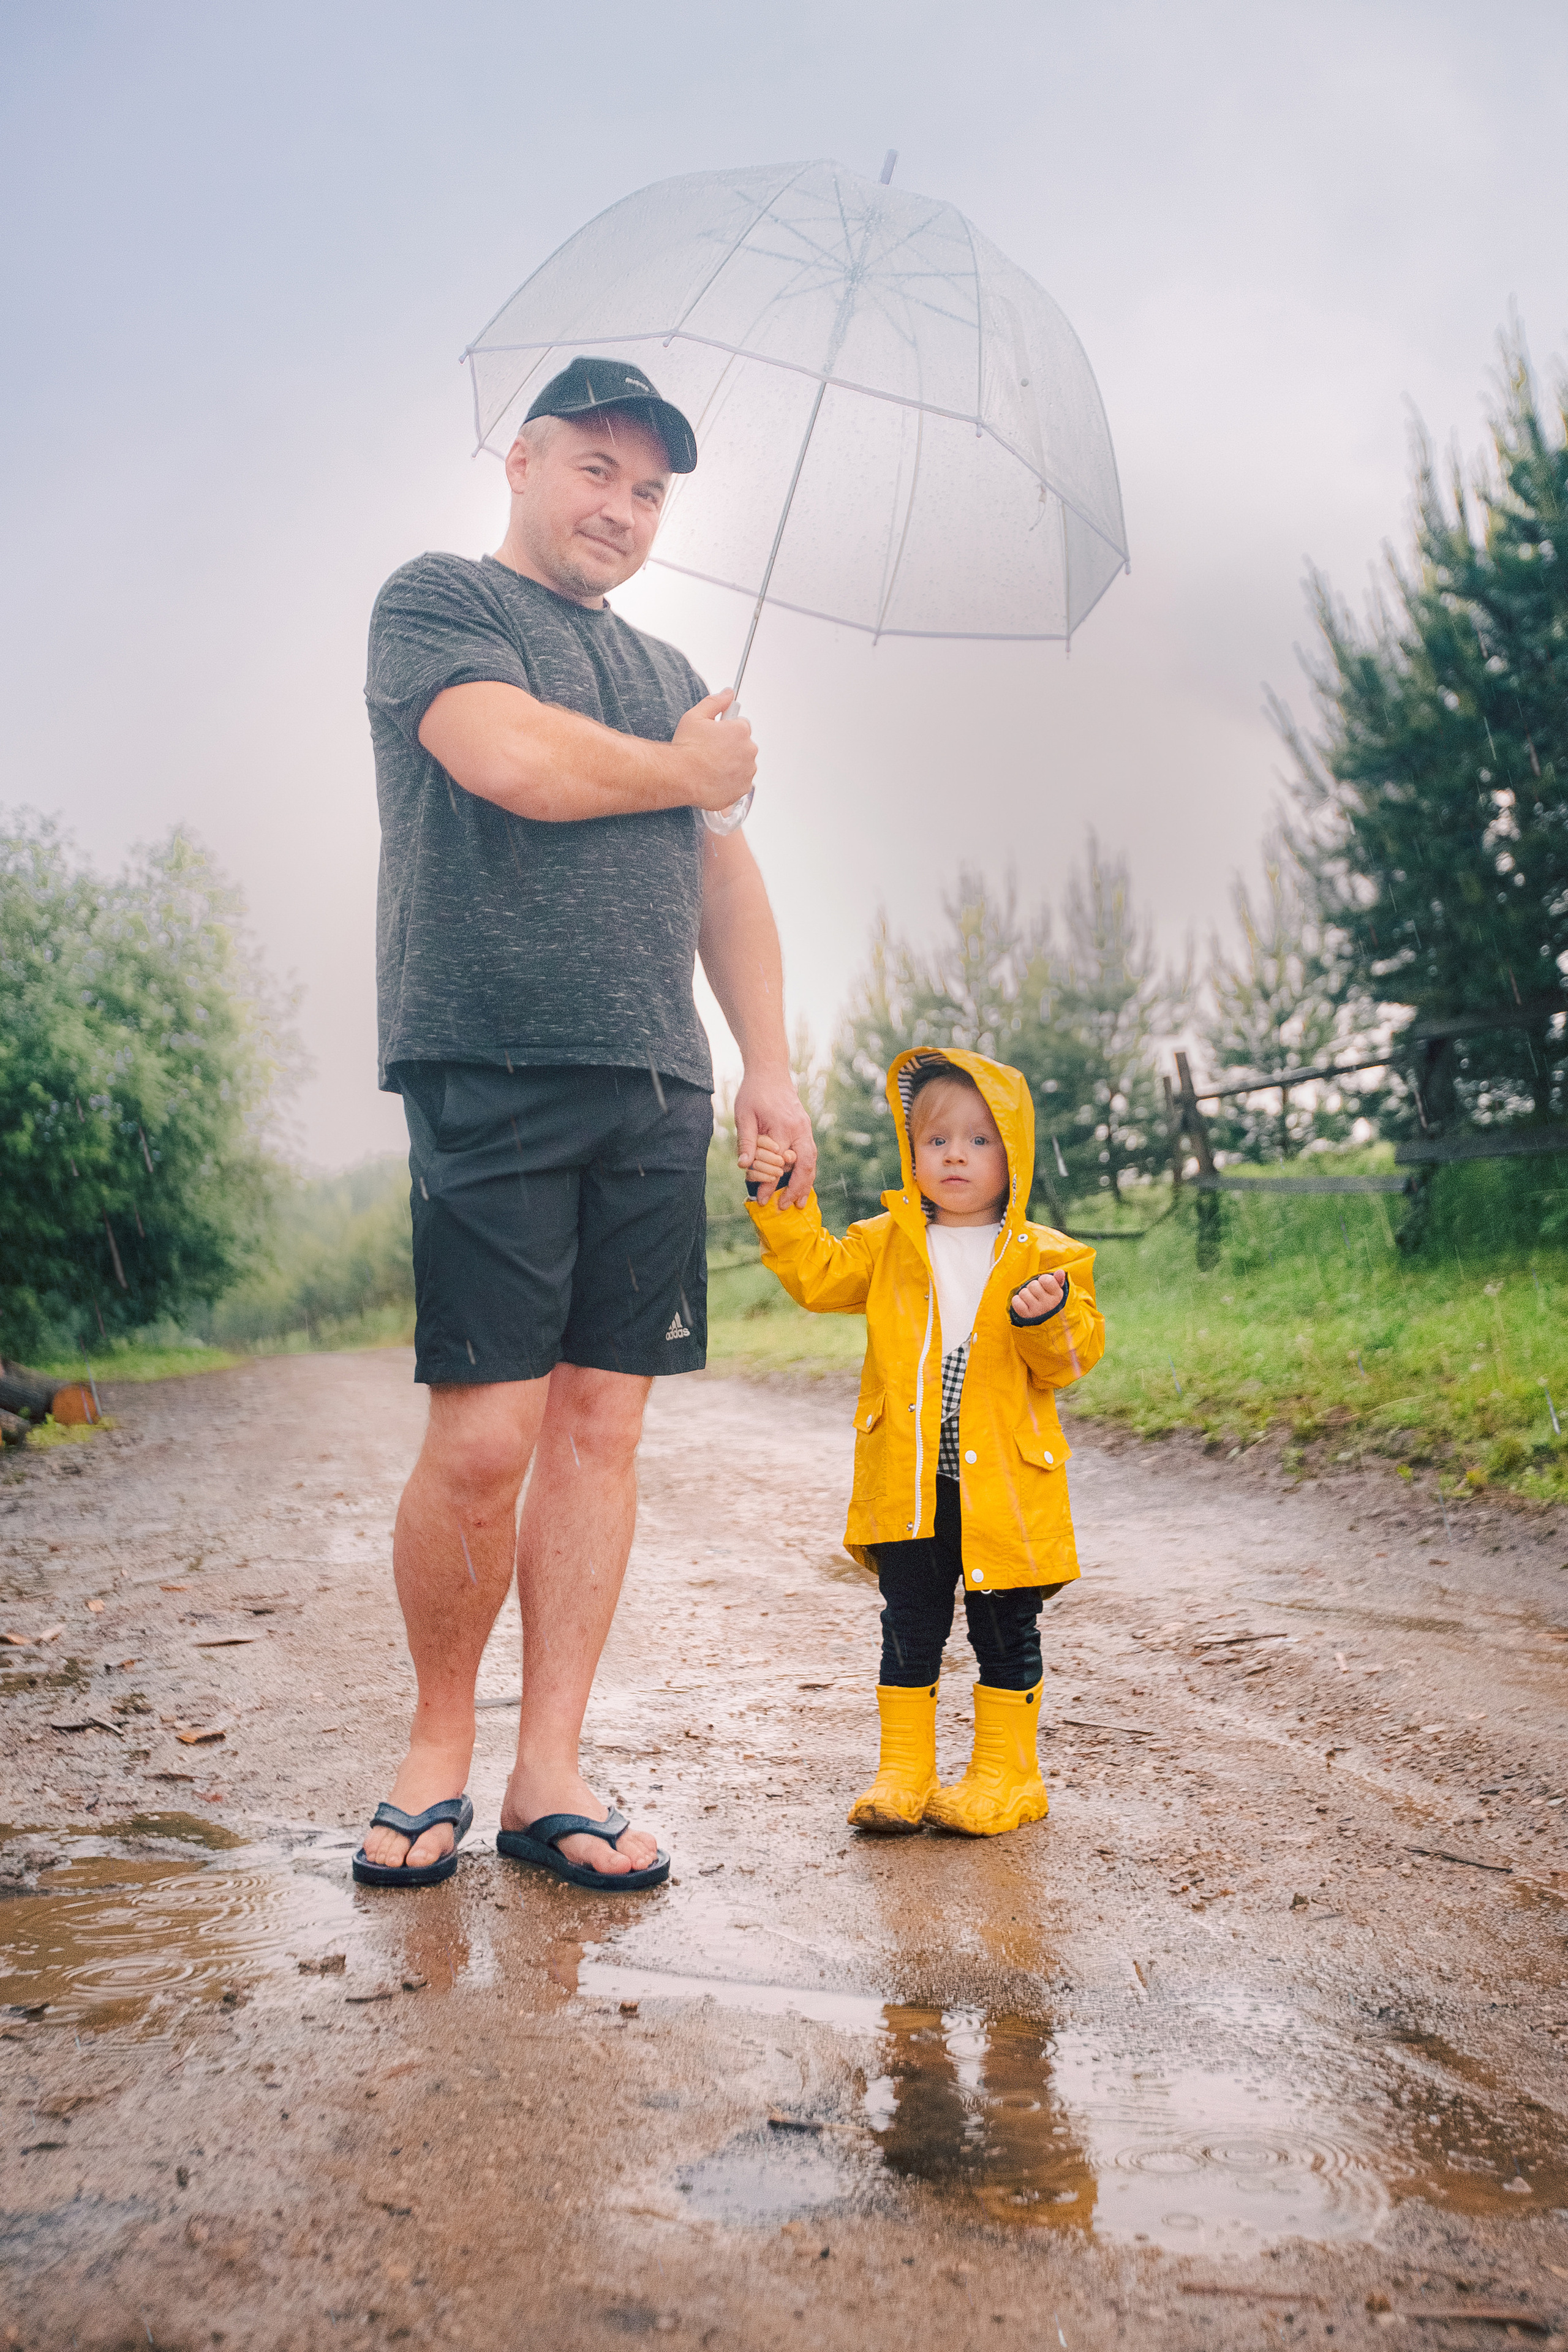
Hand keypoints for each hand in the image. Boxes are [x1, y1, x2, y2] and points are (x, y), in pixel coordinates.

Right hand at [673, 690, 757, 811]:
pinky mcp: (743, 788)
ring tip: (710, 767)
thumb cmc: (686, 748)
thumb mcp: (695, 716)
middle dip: (731, 748)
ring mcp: (747, 771)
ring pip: (743, 765)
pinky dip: (731, 782)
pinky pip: (740, 783)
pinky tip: (714, 779)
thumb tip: (728, 693)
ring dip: (732, 765)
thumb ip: (715, 702)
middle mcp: (748, 750)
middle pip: (744, 746)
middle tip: (710, 753)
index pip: (742, 725)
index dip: (727, 730)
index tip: (716, 736)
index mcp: (740, 730)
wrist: (680, 776)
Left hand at [735, 1070, 816, 1208]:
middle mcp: (799, 1130)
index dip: (769, 1184)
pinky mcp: (805, 1128)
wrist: (770, 1070)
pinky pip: (810, 1154)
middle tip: (785, 1206)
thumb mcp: (744, 1115)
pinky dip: (807, 1171)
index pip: (778, 1164)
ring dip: (806, 1183)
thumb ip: (746, 1141)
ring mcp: (805, 1128)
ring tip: (798, 1202)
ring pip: (812, 1162)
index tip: (761, 1201)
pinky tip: (801, 1183)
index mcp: (783, 1127)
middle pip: (805, 1166)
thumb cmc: (754, 1092)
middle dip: (797, 1189)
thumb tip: (744, 1166)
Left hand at [1011, 1270, 1064, 1321]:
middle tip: (1036, 1293)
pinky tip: (1023, 1303)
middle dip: (1032, 1286)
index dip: (1043, 1279)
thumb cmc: (1047, 1296)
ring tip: (1030, 1298)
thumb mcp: (1055, 1287)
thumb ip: (1058, 1279)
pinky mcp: (1026, 1316)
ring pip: (1023, 1292)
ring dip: (1025, 1293)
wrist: (1041, 1314)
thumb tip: (1060, 1272)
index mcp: (1058, 1296)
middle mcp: (1049, 1305)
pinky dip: (1017, 1300)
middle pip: (1033, 1285)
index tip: (1045, 1285)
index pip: (1046, 1280)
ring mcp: (1037, 1311)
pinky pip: (1016, 1302)